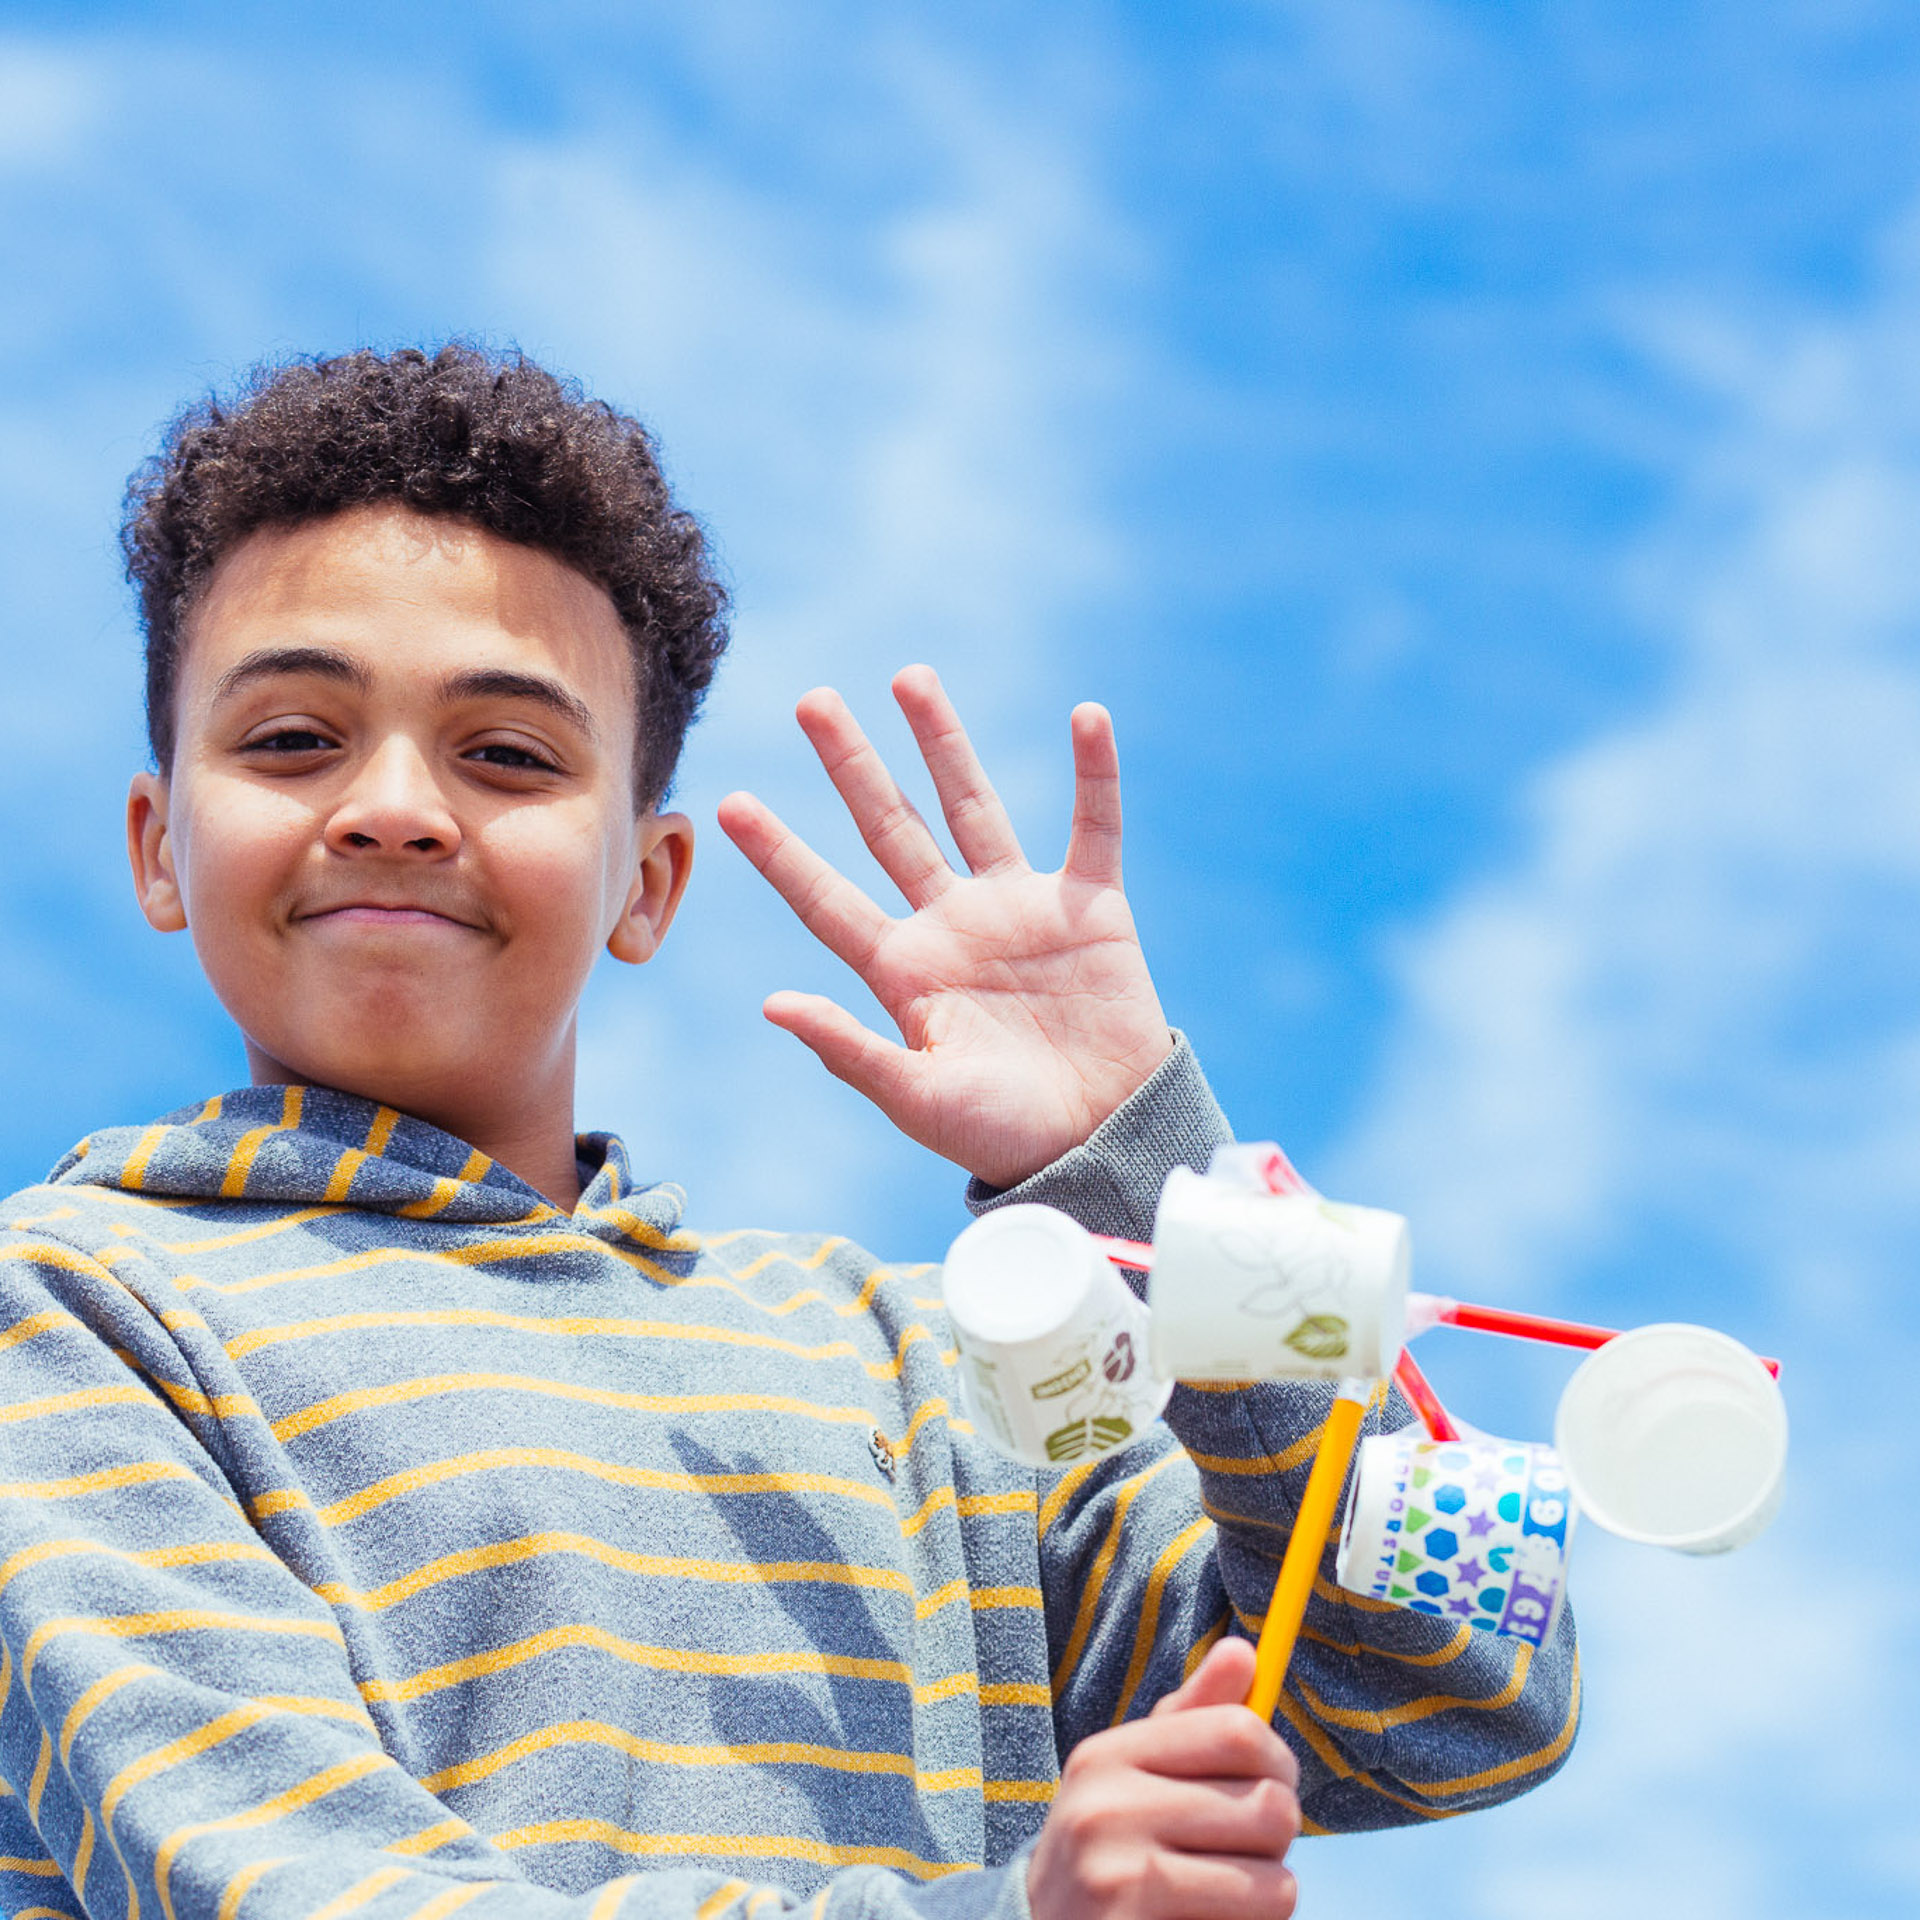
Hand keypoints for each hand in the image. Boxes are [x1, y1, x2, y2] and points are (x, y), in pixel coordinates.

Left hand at [718, 666, 1173, 1187]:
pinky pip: (1095, 828)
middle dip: (851, 765)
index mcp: (903, 970)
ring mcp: (1020, 909)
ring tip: (910, 679)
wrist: (1100, 1143)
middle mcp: (952, 925)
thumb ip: (850, 1050)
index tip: (730, 805)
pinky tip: (1088, 717)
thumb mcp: (918, 1099)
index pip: (826, 898)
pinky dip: (1096, 774)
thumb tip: (770, 1006)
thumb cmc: (1002, 1135)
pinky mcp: (1092, 908)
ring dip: (944, 743)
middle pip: (890, 827)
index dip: (780, 854)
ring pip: (973, 806)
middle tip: (812, 702)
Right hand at [1026, 1638, 1300, 1919]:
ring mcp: (1120, 1880)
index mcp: (1108, 1756)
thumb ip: (1192, 1715)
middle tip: (1247, 1850)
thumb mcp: (1134, 1774)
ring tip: (1227, 1892)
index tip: (1273, 1782)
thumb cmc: (1109, 1847)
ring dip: (1269, 1893)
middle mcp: (1106, 1810)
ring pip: (1274, 1881)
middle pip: (1268, 1806)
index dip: (1278, 1759)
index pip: (1237, 1732)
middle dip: (1279, 1835)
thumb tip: (1243, 1649)